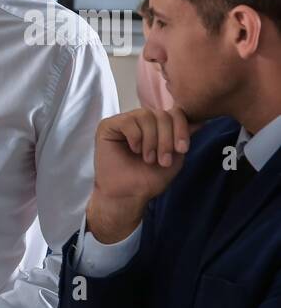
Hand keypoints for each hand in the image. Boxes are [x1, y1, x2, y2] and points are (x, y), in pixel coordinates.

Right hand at [87, 107, 190, 242]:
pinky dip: (135, 137)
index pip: (174, 113)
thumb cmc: (149, 179)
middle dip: (166, 139)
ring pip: (146, 116)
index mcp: (157, 126)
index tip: (182, 150)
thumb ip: (183, 137)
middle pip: (162, 114)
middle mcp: (141, 121)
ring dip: (151, 140)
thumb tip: (200, 120)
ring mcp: (124, 122)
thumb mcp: (175, 156)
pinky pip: (129, 121)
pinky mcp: (108, 126)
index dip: (181, 129)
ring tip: (148, 159)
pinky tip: (134, 150)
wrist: (128, 194)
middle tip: (162, 160)